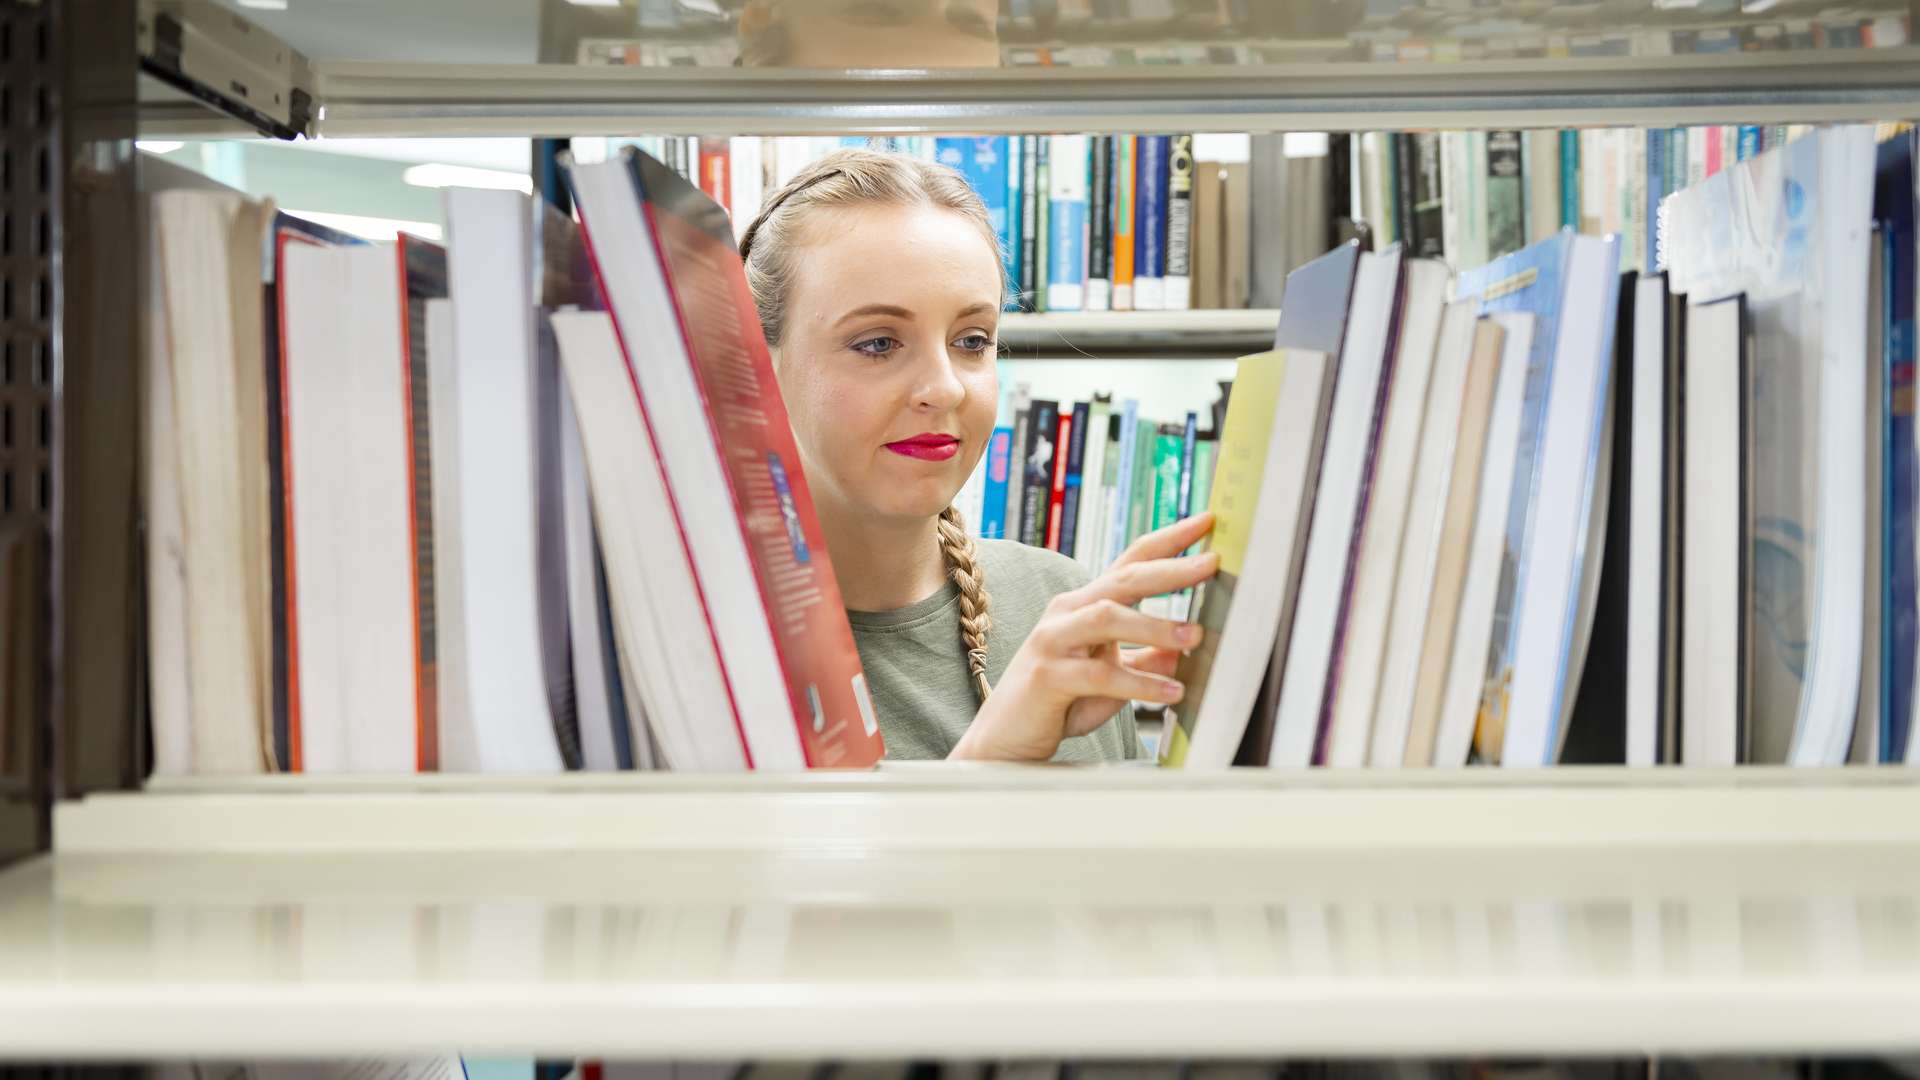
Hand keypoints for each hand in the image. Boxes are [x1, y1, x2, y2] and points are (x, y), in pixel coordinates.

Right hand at [950, 513, 1218, 762]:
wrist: (1006, 740)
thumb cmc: (1060, 704)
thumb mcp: (1113, 677)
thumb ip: (1145, 658)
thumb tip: (1185, 646)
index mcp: (1085, 605)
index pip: (1131, 562)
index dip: (1169, 540)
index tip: (1208, 522)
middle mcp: (1067, 612)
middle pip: (1123, 580)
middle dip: (1170, 570)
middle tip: (1211, 563)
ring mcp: (1053, 640)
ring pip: (1108, 618)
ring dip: (1154, 625)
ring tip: (1193, 636)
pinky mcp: (1047, 676)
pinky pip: (1100, 674)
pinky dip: (1140, 683)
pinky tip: (1171, 693)